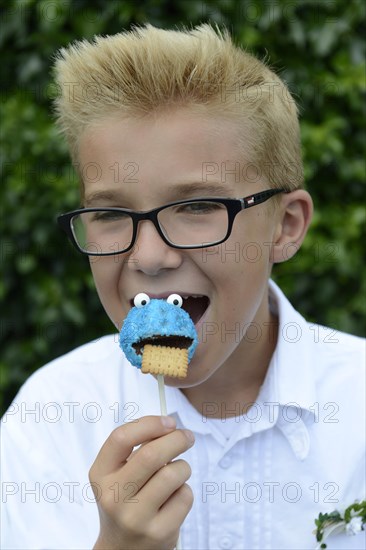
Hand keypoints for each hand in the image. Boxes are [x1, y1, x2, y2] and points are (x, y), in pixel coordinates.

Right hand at [90, 415, 193, 549]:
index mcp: (100, 475)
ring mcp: (135, 518)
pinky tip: (174, 499)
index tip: (168, 422)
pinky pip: (185, 496)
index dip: (149, 424)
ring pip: (173, 474)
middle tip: (187, 437)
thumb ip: (135, 449)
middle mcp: (113, 497)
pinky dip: (185, 490)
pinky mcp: (159, 533)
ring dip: (183, 467)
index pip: (121, 438)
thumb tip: (168, 426)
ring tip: (177, 473)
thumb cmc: (125, 500)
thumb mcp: (117, 474)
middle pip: (151, 454)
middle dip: (176, 439)